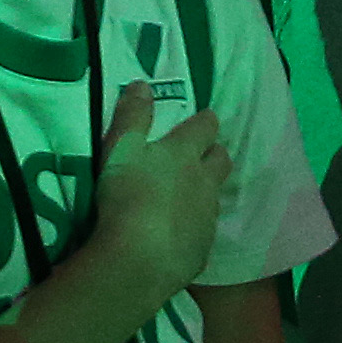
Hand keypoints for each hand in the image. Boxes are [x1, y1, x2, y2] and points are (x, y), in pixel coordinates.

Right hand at [84, 82, 231, 319]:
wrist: (140, 258)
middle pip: (221, 160)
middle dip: (214, 153)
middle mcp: (204, 181)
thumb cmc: (126, 196)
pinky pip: (204, 230)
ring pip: (215, 195)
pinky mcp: (204, 247)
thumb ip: (132, 116)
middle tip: (201, 154)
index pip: (205, 127)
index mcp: (185, 153)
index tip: (203, 118)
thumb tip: (143, 83)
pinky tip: (178, 232)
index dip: (205, 120)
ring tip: (186, 195)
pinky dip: (194, 225)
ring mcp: (208, 216)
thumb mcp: (120, 148)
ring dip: (205, 190)